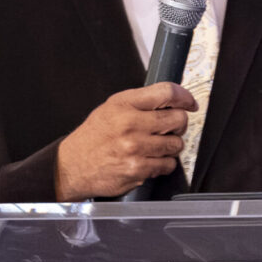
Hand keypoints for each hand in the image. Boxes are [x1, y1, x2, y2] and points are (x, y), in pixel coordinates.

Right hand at [54, 83, 196, 201]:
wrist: (72, 166)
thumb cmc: (92, 138)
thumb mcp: (110, 108)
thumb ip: (139, 102)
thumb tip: (171, 100)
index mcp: (124, 104)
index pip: (166, 92)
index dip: (184, 97)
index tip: (189, 103)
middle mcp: (130, 124)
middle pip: (177, 118)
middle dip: (178, 124)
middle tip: (171, 128)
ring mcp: (135, 148)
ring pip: (176, 144)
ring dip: (171, 146)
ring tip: (155, 146)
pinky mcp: (138, 169)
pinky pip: (167, 165)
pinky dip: (163, 164)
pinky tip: (149, 160)